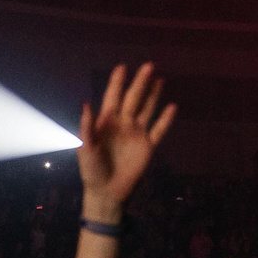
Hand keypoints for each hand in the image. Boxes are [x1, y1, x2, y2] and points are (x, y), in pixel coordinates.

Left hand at [76, 64, 174, 219]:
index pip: (113, 97)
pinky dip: (165, 119)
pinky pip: (158, 130)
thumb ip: (86, 126)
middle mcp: (123, 124)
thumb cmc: (91, 170)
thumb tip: (86, 103)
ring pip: (147, 109)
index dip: (117, 82)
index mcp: (106, 122)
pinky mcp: (147, 146)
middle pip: (133, 99)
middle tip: (149, 65)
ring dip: (153, 95)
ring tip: (159, 78)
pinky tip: (172, 107)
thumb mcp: (85, 148)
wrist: (106, 192)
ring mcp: (136, 134)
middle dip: (140, 82)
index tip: (122, 66)